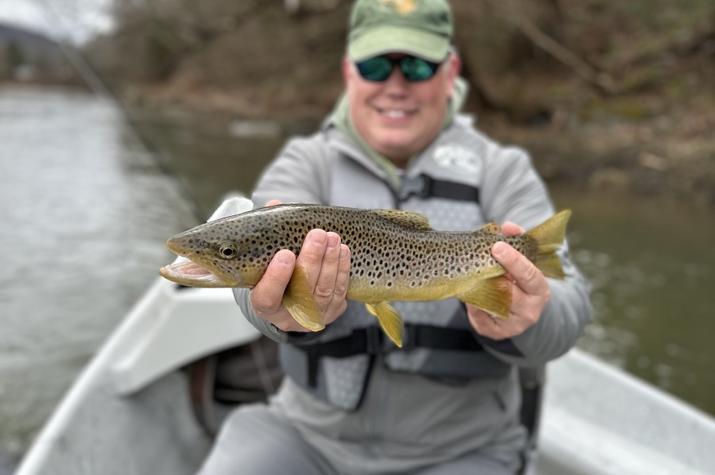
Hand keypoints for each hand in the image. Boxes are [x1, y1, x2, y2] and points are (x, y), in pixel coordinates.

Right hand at [250, 200, 350, 331]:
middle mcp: (287, 317)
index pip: (267, 298)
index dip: (276, 278)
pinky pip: (340, 292)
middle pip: (303, 291)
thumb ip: (267, 234)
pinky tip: (342, 251)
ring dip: (331, 262)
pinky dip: (342, 270)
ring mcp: (312, 317)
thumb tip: (273, 204)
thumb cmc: (274, 272)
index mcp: (264, 306)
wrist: (291, 297)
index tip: (285, 253)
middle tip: (318, 234)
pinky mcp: (332, 312)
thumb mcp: (264, 257)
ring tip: (333, 238)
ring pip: (324, 292)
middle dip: (312, 260)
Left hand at [467, 221, 550, 339]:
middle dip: (493, 276)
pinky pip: (479, 319)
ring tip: (471, 275)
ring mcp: (513, 325)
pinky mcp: (496, 333)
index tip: (497, 247)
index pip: (530, 275)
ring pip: (493, 306)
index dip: (514, 260)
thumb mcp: (524, 262)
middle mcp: (530, 310)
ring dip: (480, 290)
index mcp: (540, 290)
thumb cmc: (521, 280)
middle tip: (478, 260)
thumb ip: (517, 241)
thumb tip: (507, 226)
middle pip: (510, 294)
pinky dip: (472, 306)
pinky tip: (468, 293)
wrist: (524, 311)